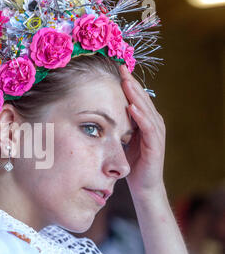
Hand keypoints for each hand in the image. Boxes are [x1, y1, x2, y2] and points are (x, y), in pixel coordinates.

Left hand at [119, 65, 165, 198]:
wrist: (143, 185)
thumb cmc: (131, 162)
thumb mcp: (121, 139)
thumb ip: (117, 124)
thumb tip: (97, 113)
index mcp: (144, 120)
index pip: (135, 97)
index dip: (126, 82)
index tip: (115, 68)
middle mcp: (152, 123)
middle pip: (141, 98)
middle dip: (131, 82)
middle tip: (120, 67)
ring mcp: (156, 133)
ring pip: (146, 109)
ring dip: (136, 95)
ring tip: (126, 82)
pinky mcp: (155, 145)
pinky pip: (149, 128)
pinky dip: (141, 116)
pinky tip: (132, 108)